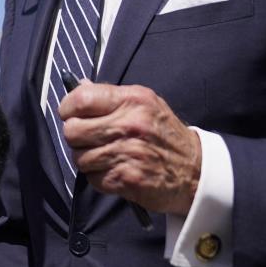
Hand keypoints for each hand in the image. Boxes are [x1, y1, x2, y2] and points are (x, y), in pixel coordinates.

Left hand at [59, 83, 201, 214]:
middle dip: (75, 137)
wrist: (197, 170)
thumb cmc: (165, 134)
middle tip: (88, 139)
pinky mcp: (127, 179)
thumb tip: (79, 86)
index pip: (81, 99)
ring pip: (79, 157)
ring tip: (105, 156)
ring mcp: (127, 153)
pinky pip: (92, 178)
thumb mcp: (145, 103)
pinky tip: (114, 170)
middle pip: (72, 131)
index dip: (68, 108)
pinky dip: (99, 177)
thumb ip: (111, 96)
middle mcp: (129, 125)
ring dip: (87, 159)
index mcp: (132, 100)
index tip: (70, 115)